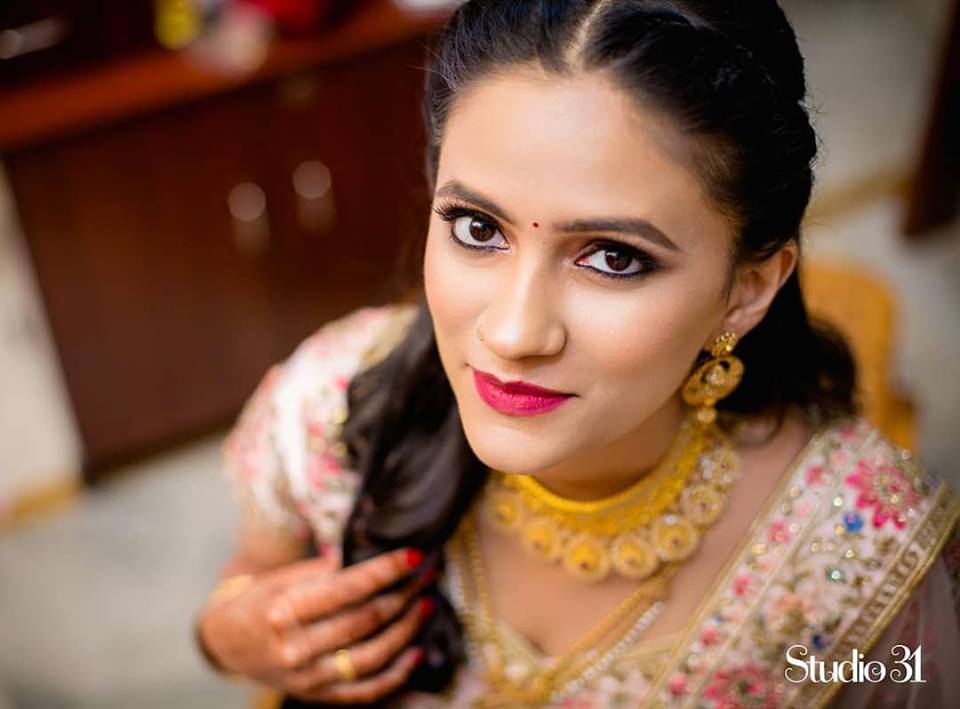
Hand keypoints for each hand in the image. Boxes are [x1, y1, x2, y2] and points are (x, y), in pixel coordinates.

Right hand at [199, 547, 435, 703]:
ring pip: (372, 656)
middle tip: (429, 572)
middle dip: (403, 594)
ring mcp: (308, 678)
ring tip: (427, 604)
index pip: (347, 588)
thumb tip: (373, 554)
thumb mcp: (285, 577)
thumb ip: (326, 571)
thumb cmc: (261, 600)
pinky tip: (416, 652)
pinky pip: (366, 691)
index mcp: (284, 610)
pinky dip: (396, 674)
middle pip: (365, 620)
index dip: (386, 570)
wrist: (228, 642)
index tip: (414, 554)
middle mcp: (295, 647)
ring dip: (406, 630)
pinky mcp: (318, 697)